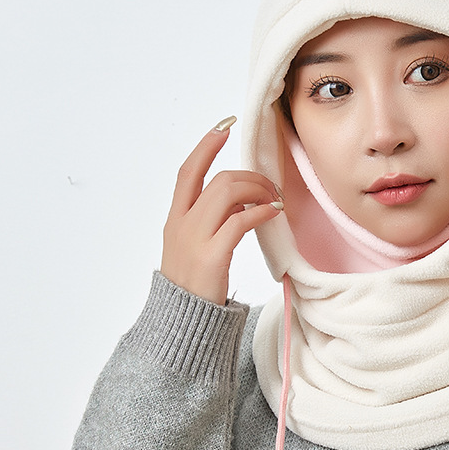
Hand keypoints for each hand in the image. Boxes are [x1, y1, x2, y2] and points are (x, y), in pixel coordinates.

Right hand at [160, 117, 282, 304]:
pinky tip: (272, 212)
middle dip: (248, 176)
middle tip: (270, 187)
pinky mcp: (212, 256)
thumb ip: (211, 222)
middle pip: (216, 179)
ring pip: (227, 193)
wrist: (183, 322)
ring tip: (273, 200)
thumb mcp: (194, 247)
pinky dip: (260, 211)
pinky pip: (239, 221)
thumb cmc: (194, 285)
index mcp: (174, 219)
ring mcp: (195, 239)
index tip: (224, 126)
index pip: (187, 171)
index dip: (205, 146)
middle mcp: (181, 224)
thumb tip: (240, 201)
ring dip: (257, 190)